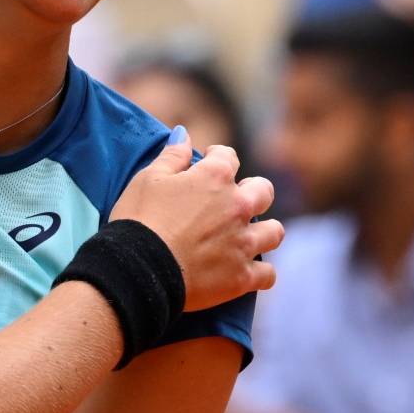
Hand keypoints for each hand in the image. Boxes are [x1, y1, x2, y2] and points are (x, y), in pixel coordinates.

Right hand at [107, 139, 282, 311]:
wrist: (138, 270)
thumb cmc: (139, 220)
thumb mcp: (148, 179)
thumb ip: (172, 156)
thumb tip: (184, 136)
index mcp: (215, 177)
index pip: (228, 157)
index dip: (219, 157)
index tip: (211, 160)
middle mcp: (238, 206)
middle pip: (264, 191)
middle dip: (254, 192)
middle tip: (237, 201)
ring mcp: (244, 243)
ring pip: (275, 232)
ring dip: (265, 231)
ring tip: (250, 236)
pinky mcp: (242, 277)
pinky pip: (268, 274)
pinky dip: (260, 273)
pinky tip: (249, 272)